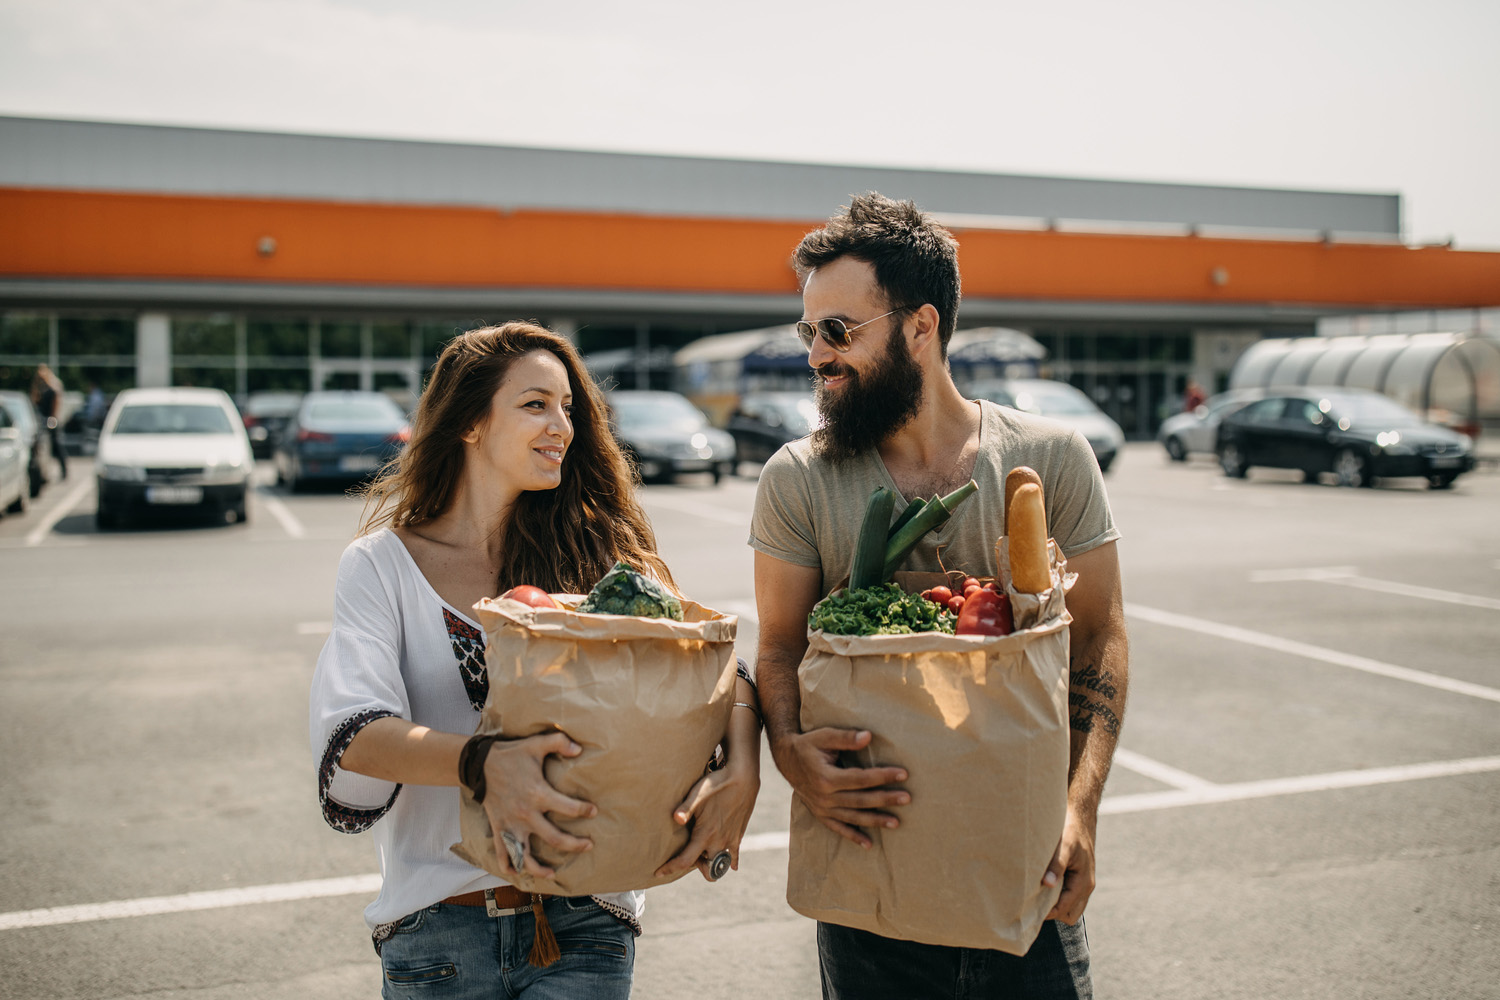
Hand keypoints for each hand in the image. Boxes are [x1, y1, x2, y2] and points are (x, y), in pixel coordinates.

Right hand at [479, 731, 595, 878]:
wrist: (480, 764)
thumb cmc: (511, 755)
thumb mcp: (535, 743)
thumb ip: (558, 742)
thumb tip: (579, 747)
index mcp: (538, 794)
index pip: (568, 808)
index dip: (584, 811)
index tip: (593, 811)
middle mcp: (526, 814)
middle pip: (555, 839)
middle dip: (575, 845)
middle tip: (588, 845)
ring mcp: (511, 825)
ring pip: (526, 857)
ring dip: (540, 869)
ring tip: (553, 873)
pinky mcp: (499, 829)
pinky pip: (503, 854)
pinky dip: (509, 866)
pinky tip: (518, 873)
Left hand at [654, 758, 760, 880]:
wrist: (744, 777)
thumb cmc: (717, 784)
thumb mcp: (697, 794)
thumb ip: (685, 808)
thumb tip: (676, 819)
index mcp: (706, 834)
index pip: (685, 861)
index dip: (670, 868)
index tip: (658, 872)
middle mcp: (719, 841)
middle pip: (707, 869)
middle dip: (695, 867)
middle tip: (685, 855)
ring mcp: (731, 839)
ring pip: (720, 864)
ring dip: (711, 864)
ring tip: (701, 855)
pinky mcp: (739, 834)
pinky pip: (734, 855)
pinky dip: (731, 861)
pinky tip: (731, 865)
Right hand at [771, 727, 908, 848]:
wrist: (786, 759)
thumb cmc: (808, 745)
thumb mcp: (824, 736)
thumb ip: (846, 738)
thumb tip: (868, 737)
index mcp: (826, 777)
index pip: (861, 778)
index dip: (883, 776)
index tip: (903, 774)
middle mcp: (824, 797)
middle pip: (861, 800)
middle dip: (886, 799)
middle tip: (907, 798)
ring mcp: (822, 808)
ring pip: (853, 817)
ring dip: (875, 820)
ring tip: (896, 823)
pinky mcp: (820, 814)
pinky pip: (838, 828)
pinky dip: (853, 837)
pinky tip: (869, 844)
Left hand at [1042, 804, 1096, 923]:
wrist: (1081, 818)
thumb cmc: (1071, 831)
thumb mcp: (1064, 846)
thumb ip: (1056, 865)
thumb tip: (1048, 884)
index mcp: (1083, 883)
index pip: (1063, 910)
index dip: (1046, 912)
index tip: (1028, 907)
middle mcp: (1086, 887)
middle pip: (1068, 915)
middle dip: (1052, 912)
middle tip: (1033, 902)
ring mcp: (1084, 884)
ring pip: (1070, 909)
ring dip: (1056, 906)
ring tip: (1038, 895)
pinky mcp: (1078, 879)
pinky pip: (1070, 898)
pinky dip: (1059, 898)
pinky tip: (1044, 886)